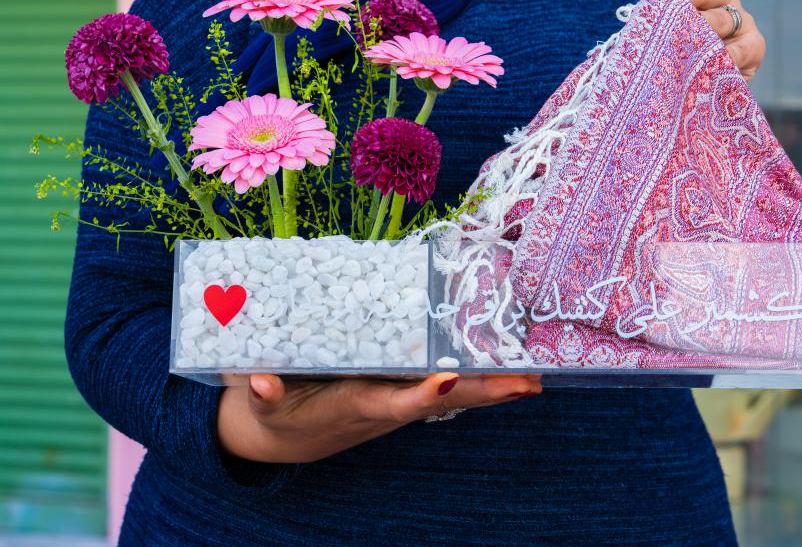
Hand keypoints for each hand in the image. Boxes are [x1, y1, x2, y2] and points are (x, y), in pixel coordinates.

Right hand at [218, 371, 540, 463]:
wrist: (287, 436)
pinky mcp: (401, 392)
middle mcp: (387, 404)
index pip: (395, 403)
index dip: (420, 395)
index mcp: (356, 405)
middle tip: (529, 382)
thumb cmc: (277, 414)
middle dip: (484, 392)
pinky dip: (478, 379)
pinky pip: (447, 386)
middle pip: (443, 399)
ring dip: (493, 387)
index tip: (443, 380)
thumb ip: (264, 395)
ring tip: (535, 377)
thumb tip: (258, 382)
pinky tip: (509, 372)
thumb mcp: (263, 407)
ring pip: (454, 394)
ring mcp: (399, 400)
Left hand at [646, 0, 766, 80]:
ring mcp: (741, 19)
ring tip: (682, 50)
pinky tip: (706, 68)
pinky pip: (740, 49)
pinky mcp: (754, 46)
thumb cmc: (674, 59)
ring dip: (700, 34)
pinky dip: (722, 58)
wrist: (699, 90)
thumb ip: (652, 25)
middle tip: (664, 24)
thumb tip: (637, 26)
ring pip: (721, 18)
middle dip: (681, 3)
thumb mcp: (659, 37)